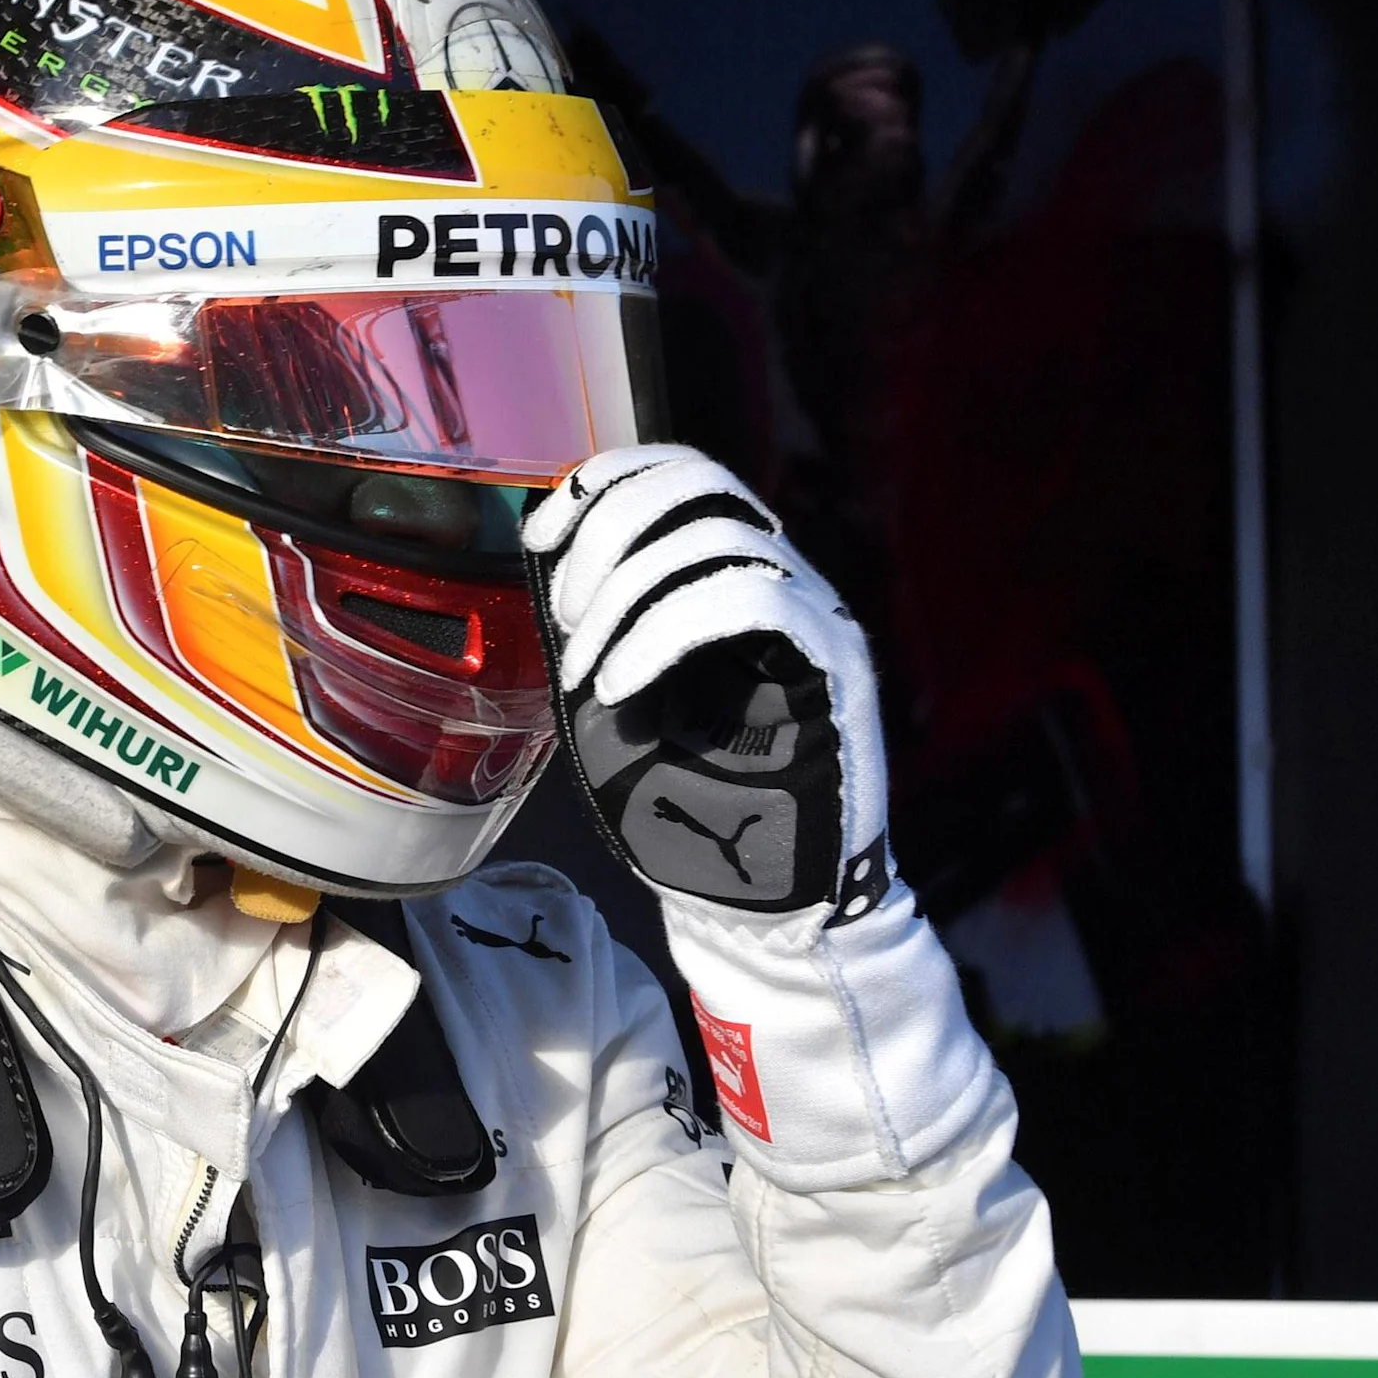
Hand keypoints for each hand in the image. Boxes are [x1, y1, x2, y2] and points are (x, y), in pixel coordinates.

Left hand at [523, 447, 893, 926]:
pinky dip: (665, 632)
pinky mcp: (836, 665)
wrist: (770, 904)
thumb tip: (548, 557)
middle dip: (608, 533)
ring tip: (588, 669)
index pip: (686, 473)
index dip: (608, 480)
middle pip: (698, 485)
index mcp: (741, 576)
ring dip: (626, 595)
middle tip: (565, 615)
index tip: (542, 531)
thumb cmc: (695, 808)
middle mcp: (789, 580)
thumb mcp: (623, 696)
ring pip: (716, 538)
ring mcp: (818, 617)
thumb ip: (602, 624)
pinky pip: (750, 599)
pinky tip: (621, 686)